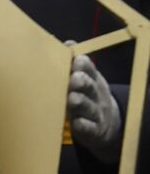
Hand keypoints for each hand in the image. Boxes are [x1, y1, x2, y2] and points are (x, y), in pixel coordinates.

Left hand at [67, 47, 121, 163]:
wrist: (106, 125)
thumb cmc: (87, 96)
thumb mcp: (85, 79)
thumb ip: (74, 63)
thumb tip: (67, 42)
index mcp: (92, 80)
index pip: (90, 70)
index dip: (84, 65)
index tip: (77, 60)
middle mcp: (96, 96)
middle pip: (90, 87)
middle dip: (82, 82)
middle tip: (74, 79)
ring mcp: (95, 114)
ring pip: (88, 107)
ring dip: (80, 102)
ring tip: (72, 98)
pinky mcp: (92, 131)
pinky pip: (88, 128)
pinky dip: (82, 126)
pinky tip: (76, 123)